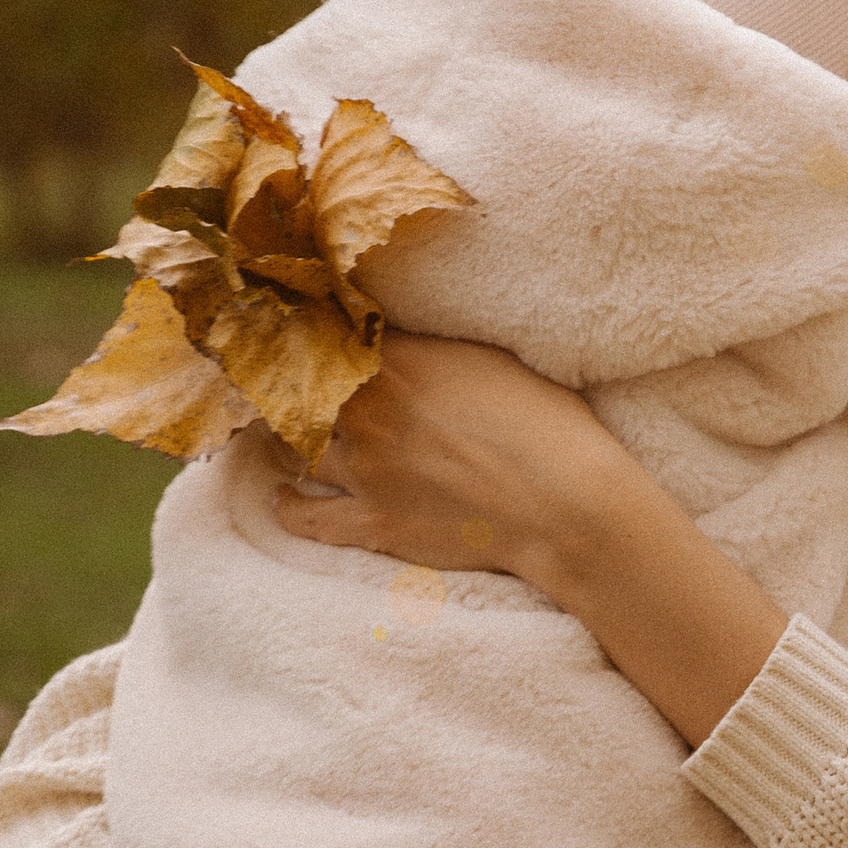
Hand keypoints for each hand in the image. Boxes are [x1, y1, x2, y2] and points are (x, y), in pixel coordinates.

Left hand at [274, 330, 791, 752]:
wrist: (567, 506)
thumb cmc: (547, 424)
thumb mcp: (491, 359)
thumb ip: (430, 346)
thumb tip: (397, 332)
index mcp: (400, 361)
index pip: (326, 332)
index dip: (306, 328)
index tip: (292, 323)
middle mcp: (369, 411)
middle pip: (297, 387)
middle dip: (288, 380)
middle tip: (280, 376)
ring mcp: (366, 471)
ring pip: (295, 447)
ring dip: (287, 437)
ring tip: (282, 430)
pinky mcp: (373, 524)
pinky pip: (307, 517)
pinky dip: (288, 504)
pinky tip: (283, 493)